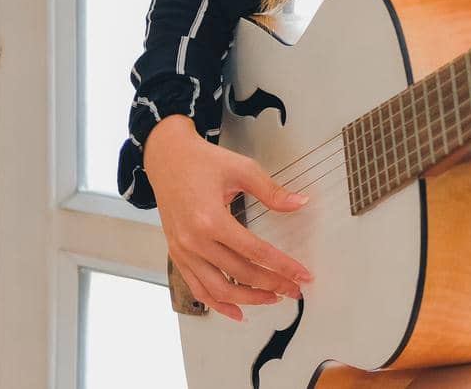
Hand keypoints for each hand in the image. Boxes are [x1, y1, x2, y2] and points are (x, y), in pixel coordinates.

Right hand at [143, 115, 314, 321]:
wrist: (167, 158)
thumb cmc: (203, 162)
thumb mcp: (242, 169)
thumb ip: (272, 191)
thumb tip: (301, 203)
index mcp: (210, 219)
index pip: (255, 251)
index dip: (282, 266)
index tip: (302, 275)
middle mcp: (193, 241)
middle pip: (239, 273)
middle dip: (272, 285)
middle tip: (294, 289)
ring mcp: (182, 251)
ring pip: (217, 289)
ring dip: (247, 299)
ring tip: (272, 299)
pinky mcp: (177, 255)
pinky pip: (196, 288)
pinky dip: (217, 303)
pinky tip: (237, 311)